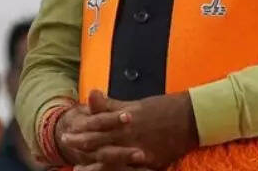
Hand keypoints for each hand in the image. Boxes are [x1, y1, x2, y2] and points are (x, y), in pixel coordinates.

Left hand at [62, 90, 197, 168]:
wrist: (191, 118)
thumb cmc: (161, 108)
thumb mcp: (134, 104)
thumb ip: (111, 105)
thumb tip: (92, 94)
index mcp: (124, 119)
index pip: (96, 125)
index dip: (80, 130)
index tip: (66, 133)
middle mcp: (130, 135)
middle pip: (100, 143)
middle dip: (81, 146)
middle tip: (67, 148)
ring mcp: (141, 150)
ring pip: (112, 160)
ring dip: (94, 165)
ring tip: (79, 170)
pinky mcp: (152, 162)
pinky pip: (131, 170)